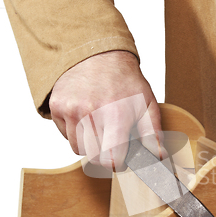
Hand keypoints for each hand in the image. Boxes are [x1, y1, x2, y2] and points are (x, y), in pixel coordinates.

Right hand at [49, 50, 162, 169]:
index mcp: (116, 115)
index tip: (122, 158)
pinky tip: (86, 116)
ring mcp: (70, 110)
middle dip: (104, 155)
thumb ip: (153, 134)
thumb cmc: (125, 81)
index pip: (111, 159)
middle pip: (93, 157)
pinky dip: (76, 131)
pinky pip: (65, 134)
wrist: (98, 54)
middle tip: (112, 141)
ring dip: (89, 143)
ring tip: (100, 124)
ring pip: (77, 147)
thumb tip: (158, 157)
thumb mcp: (146, 104)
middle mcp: (90, 113)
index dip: (118, 163)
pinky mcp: (56, 107)